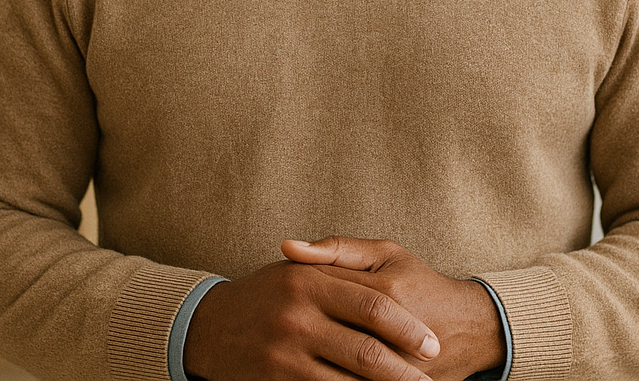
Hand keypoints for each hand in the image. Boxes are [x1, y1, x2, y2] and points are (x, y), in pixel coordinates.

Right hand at [183, 255, 441, 380]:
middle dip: (405, 373)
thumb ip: (337, 268)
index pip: (374, 307)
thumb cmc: (265, 295)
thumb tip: (391, 290)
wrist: (207, 325)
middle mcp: (297, 317)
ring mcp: (285, 354)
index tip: (432, 344)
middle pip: (367, 351)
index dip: (408, 328)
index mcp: (309, 281)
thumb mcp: (296, 270)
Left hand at [282, 237, 503, 380]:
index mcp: (388, 292)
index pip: (324, 295)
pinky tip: (317, 374)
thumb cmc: (420, 283)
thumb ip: (338, 248)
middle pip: (330, 340)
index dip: (295, 301)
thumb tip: (287, 247)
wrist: (469, 327)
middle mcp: (395, 331)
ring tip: (284, 362)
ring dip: (312, 368)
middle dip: (297, 342)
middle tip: (270, 343)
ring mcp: (401, 365)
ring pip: (343, 371)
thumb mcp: (386, 254)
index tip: (271, 306)